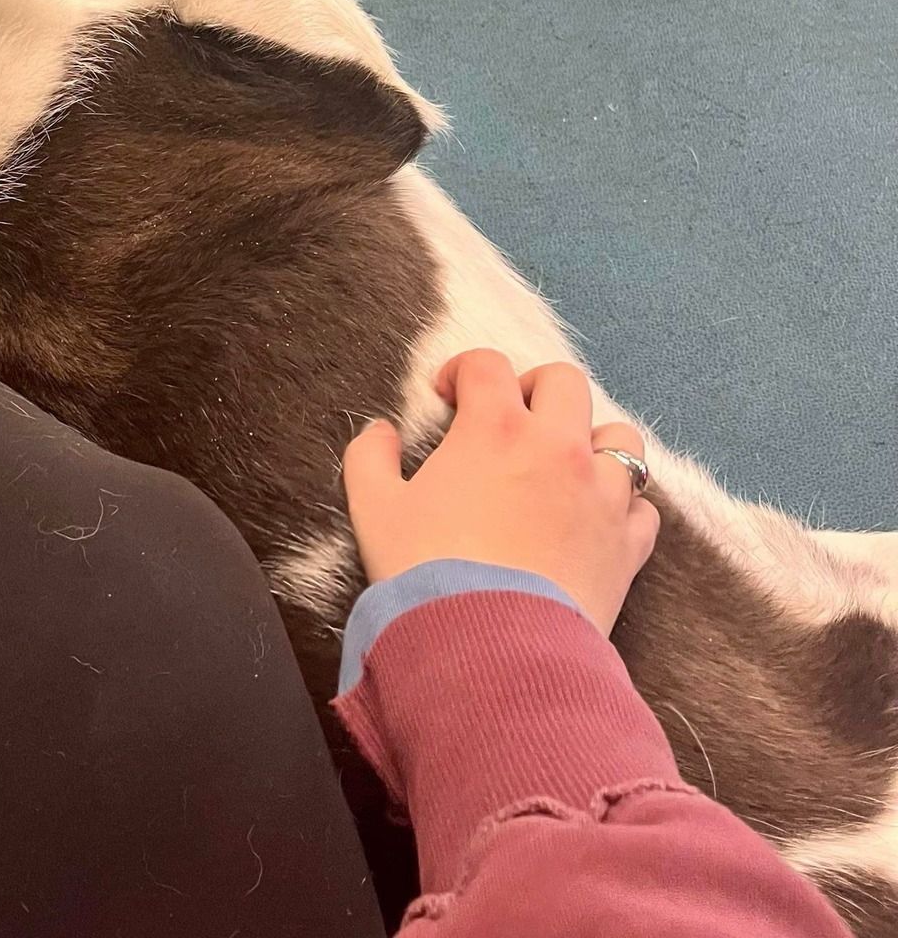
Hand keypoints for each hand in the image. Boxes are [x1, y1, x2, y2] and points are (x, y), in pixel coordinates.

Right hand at [342, 350, 659, 633]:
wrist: (487, 646)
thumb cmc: (426, 570)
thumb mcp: (374, 508)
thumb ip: (369, 457)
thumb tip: (380, 432)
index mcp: (494, 427)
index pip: (486, 365)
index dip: (461, 371)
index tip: (447, 397)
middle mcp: (556, 446)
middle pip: (564, 382)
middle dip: (535, 388)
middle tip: (510, 418)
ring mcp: (601, 493)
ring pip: (621, 436)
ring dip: (592, 440)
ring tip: (564, 465)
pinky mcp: (626, 544)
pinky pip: (642, 506)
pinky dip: (621, 504)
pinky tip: (594, 519)